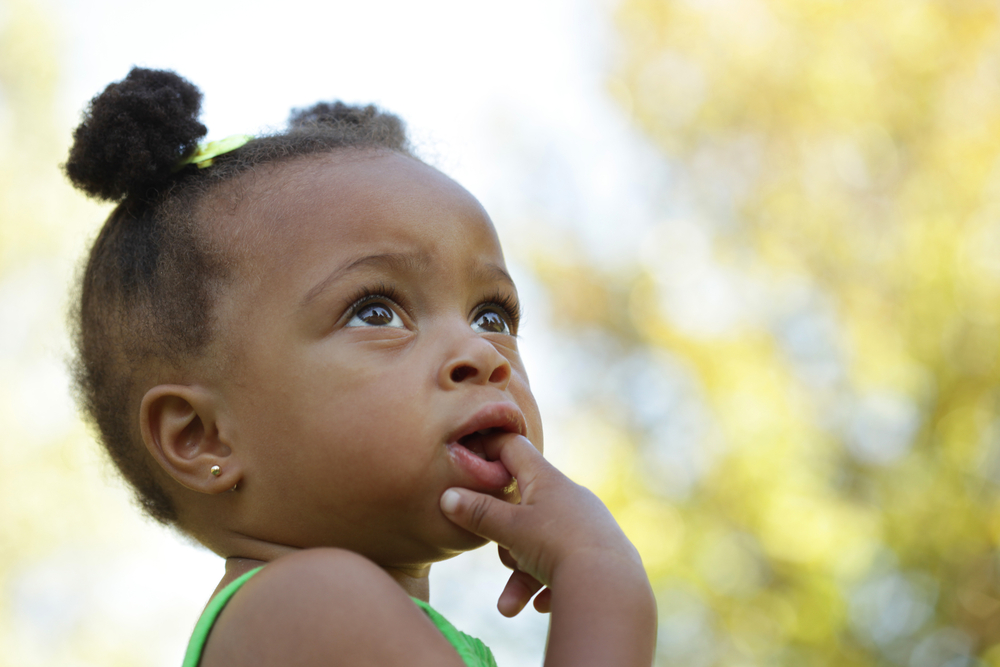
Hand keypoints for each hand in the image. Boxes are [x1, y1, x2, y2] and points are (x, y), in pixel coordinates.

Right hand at [439, 434, 643, 611]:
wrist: (611, 586)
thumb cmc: (556, 547)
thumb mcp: (510, 530)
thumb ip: (478, 513)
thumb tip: (446, 496)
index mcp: (547, 480)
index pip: (513, 448)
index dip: (489, 450)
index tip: (469, 465)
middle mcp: (569, 496)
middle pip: (523, 508)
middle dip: (505, 541)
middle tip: (504, 557)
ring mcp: (586, 524)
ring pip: (540, 546)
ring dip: (522, 578)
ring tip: (510, 607)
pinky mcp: (598, 553)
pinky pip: (563, 567)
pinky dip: (548, 585)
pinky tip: (541, 605)